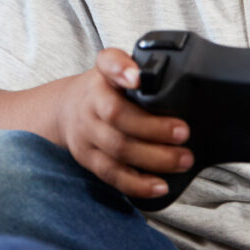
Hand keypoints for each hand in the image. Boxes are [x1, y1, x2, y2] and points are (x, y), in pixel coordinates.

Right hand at [56, 47, 191, 199]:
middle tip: (184, 133)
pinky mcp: (88, 158)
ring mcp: (87, 132)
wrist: (66, 109)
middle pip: (117, 114)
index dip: (120, 69)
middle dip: (153, 127)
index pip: (108, 64)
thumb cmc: (103, 90)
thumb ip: (139, 68)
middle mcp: (90, 102)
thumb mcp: (116, 69)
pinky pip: (112, 174)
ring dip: (154, 158)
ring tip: (182, 159)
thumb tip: (167, 77)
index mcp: (102, 76)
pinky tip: (160, 185)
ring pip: (117, 148)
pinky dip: (138, 184)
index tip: (137, 78)